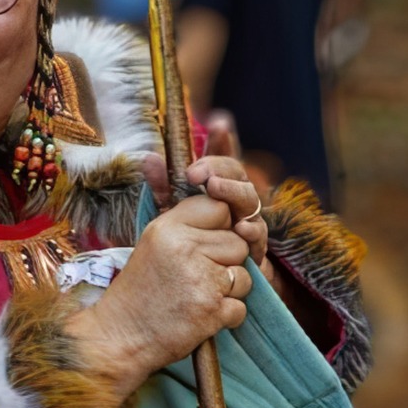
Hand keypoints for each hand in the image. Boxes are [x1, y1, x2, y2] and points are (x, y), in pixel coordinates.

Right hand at [66, 192, 251, 407]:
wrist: (118, 337)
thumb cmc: (139, 293)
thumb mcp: (153, 245)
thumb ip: (187, 228)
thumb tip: (235, 221)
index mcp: (167, 228)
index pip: (219, 207)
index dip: (221, 227)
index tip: (206, 244)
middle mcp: (184, 248)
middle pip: (238, 243)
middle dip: (227, 262)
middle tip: (196, 278)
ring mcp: (200, 280)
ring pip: (244, 276)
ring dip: (228, 291)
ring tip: (195, 297)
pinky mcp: (212, 311)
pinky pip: (241, 307)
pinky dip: (225, 317)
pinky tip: (199, 317)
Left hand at [143, 119, 272, 283]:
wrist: (205, 284)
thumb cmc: (191, 242)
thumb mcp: (171, 212)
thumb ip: (162, 187)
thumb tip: (150, 158)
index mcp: (217, 187)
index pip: (222, 158)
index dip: (223, 139)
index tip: (218, 122)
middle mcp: (237, 200)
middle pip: (237, 174)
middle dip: (219, 167)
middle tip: (198, 171)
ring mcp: (249, 223)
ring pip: (249, 200)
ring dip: (233, 192)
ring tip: (216, 187)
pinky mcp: (257, 250)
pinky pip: (258, 236)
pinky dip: (251, 230)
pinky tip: (242, 227)